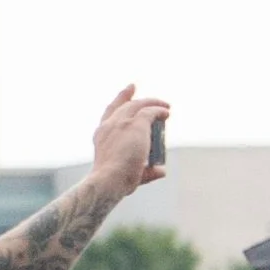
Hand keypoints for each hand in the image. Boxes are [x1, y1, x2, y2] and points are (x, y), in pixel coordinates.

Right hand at [83, 85, 171, 199]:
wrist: (109, 179)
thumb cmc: (115, 181)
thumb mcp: (130, 173)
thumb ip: (146, 171)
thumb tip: (161, 171)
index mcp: (101, 135)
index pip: (110, 113)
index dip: (118, 102)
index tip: (126, 92)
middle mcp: (109, 125)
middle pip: (123, 105)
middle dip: (129, 95)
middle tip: (135, 88)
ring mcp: (122, 122)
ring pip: (138, 105)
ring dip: (151, 103)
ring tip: (164, 106)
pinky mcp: (136, 124)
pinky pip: (151, 112)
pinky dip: (160, 110)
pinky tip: (167, 112)